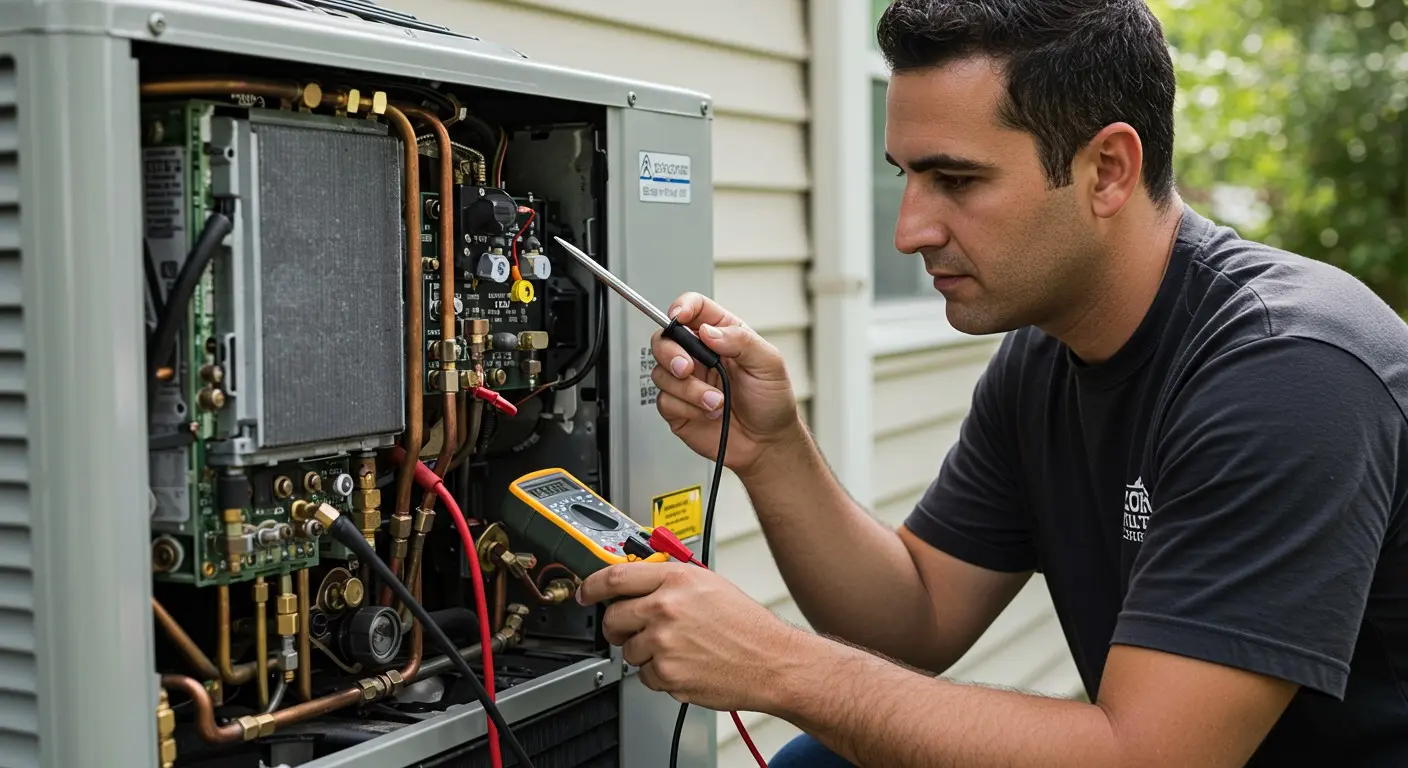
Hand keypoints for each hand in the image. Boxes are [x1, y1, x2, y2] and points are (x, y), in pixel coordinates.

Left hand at [577, 561, 804, 712]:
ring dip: (645, 652)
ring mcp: (665, 643)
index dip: (592, 586)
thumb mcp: (709, 584)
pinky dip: (660, 674)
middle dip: (617, 626)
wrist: (771, 661)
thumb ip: (670, 579)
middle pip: (613, 617)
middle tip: (629, 629)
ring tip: (678, 648)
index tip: (585, 592)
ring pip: (628, 650)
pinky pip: (646, 676)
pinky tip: (686, 664)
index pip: (615, 577)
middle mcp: (666, 608)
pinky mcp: (668, 674)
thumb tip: (638, 580)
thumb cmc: (746, 625)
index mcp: (676, 579)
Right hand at [651, 292, 802, 478]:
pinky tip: (708, 413)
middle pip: (664, 338)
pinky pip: (664, 400)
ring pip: (661, 372)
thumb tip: (709, 331)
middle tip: (688, 368)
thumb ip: (740, 340)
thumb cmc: (771, 401)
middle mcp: (700, 355)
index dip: (682, 307)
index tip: (679, 316)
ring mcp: (686, 381)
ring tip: (716, 401)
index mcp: (722, 335)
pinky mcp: (677, 407)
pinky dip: (687, 408)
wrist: (766, 444)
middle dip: (671, 352)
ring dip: (688, 389)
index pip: (694, 308)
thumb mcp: (769, 363)